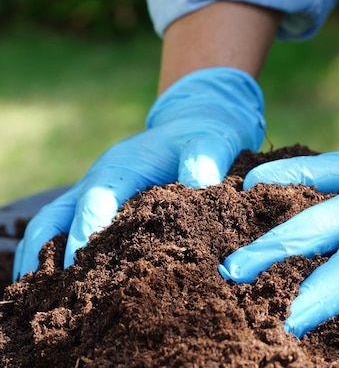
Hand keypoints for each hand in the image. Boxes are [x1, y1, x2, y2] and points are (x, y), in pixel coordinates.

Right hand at [13, 67, 264, 279]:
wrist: (194, 124)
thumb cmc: (201, 137)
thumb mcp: (210, 142)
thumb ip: (204, 160)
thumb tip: (201, 184)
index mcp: (123, 166)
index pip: (96, 201)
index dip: (87, 232)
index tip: (81, 265)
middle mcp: (99, 180)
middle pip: (59, 217)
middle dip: (55, 256)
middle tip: (59, 299)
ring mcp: (93, 193)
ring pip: (50, 224)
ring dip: (41, 257)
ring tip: (40, 301)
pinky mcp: (98, 207)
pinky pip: (62, 229)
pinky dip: (52, 255)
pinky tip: (56, 289)